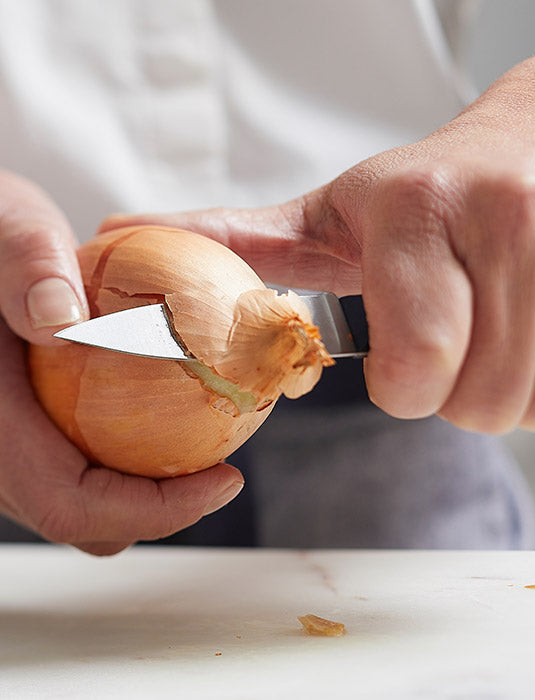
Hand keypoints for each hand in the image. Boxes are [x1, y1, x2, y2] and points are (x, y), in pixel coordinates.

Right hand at [0, 172, 244, 553]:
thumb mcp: (8, 227)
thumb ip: (25, 266)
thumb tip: (61, 319)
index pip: (69, 503)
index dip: (154, 511)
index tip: (227, 480)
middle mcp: (0, 449)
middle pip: (85, 519)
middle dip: (162, 509)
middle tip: (225, 472)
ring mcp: (16, 444)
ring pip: (86, 499)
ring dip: (152, 489)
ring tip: (211, 450)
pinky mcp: (33, 429)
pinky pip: (86, 463)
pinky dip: (136, 457)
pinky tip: (181, 416)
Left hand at [102, 17, 534, 433]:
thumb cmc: (435, 189)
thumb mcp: (335, 214)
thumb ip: (240, 244)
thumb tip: (124, 241)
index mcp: (420, 208)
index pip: (422, 356)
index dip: (409, 388)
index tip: (403, 372)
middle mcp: (511, 218)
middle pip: (485, 399)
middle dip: (456, 396)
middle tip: (450, 346)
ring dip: (507, 389)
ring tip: (493, 331)